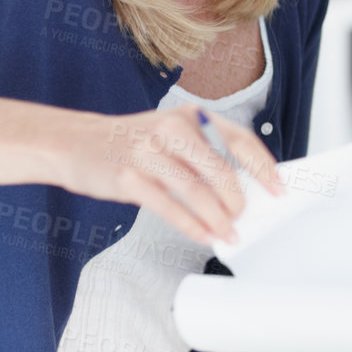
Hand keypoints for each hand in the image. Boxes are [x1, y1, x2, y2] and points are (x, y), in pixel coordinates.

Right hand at [55, 104, 283, 245]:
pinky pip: (168, 207)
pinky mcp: (128, 177)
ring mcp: (148, 152)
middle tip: (243, 218)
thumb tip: (243, 188)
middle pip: (220, 170)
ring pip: (196, 191)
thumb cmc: (131, 142)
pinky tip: (202, 234)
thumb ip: (203, 154)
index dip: (263, 168)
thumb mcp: (170, 134)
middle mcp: (171, 129)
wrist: (73, 142)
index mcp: (190, 116)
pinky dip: (190, 225)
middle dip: (237, 200)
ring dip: (217, 218)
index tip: (278, 190)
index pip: (239, 140)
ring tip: (227, 233)